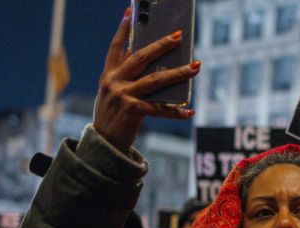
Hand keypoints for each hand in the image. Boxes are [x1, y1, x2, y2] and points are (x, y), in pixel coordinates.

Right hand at [93, 8, 200, 151]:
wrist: (104, 143)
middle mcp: (113, 82)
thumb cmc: (114, 114)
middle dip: (161, 45)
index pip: (116, 47)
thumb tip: (158, 64)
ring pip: (156, 80)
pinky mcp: (133, 111)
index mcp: (108, 74)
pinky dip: (176, 111)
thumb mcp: (113, 92)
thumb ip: (127, 77)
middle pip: (140, 58)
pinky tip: (190, 111)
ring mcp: (123, 96)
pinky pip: (160, 109)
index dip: (123, 29)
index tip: (130, 11)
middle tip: (178, 36)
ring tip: (196, 66)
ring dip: (179, 73)